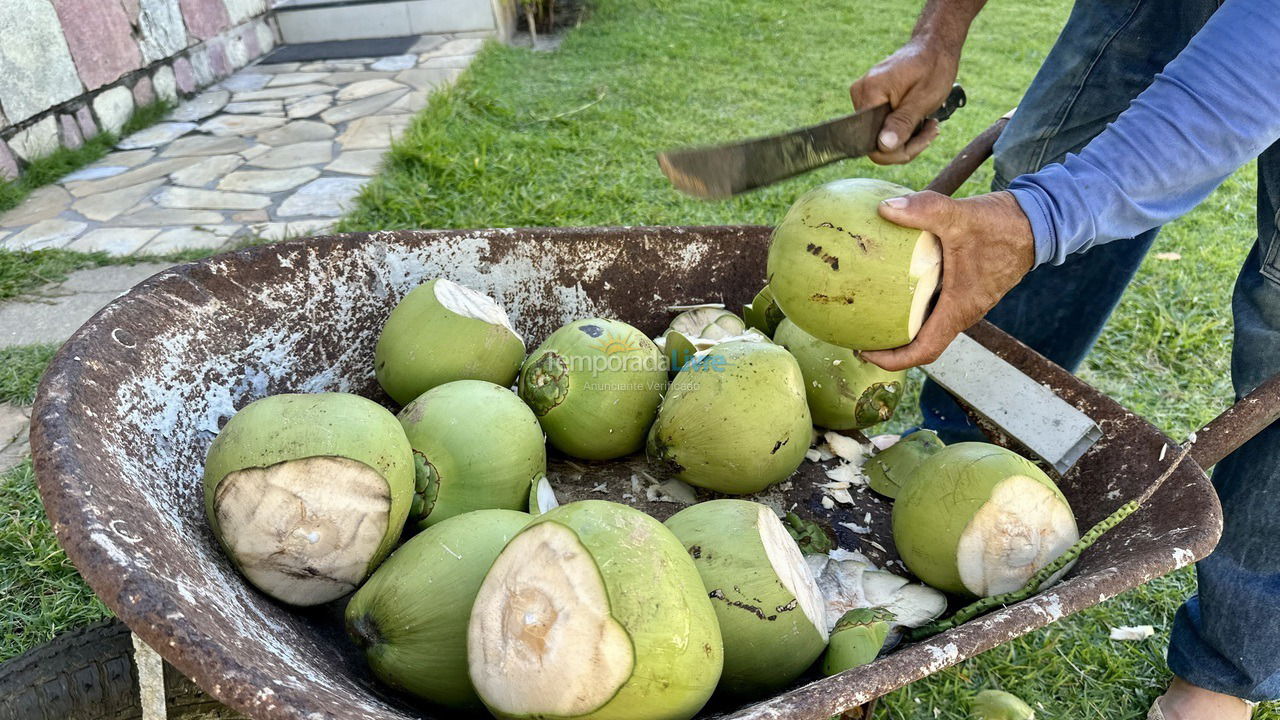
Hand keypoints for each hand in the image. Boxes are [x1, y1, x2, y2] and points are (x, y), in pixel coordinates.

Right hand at [849, 37, 959, 164]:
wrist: (934, 46)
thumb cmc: (933, 68)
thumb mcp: (923, 100)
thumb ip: (901, 123)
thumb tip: (883, 147)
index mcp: (869, 92)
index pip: (872, 142)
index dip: (898, 150)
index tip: (926, 137)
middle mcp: (860, 94)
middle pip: (875, 143)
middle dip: (905, 145)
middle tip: (931, 130)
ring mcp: (863, 97)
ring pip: (879, 138)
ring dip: (907, 138)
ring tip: (928, 124)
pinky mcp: (870, 100)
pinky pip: (881, 128)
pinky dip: (901, 129)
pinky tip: (918, 120)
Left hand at [861, 191, 1035, 370]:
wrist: (1038, 221)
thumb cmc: (1003, 224)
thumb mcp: (960, 215)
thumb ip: (924, 210)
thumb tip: (884, 208)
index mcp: (960, 309)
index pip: (924, 351)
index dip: (893, 359)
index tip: (865, 352)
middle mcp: (962, 311)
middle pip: (921, 343)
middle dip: (889, 345)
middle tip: (859, 332)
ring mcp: (965, 300)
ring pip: (928, 323)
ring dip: (900, 323)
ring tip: (868, 309)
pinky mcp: (966, 286)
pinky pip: (934, 302)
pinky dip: (912, 300)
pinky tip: (891, 277)